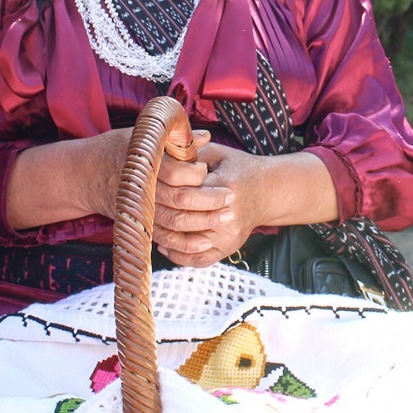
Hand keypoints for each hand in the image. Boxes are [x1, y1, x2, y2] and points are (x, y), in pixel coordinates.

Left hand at [152, 140, 263, 266]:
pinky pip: (199, 260)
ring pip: (187, 243)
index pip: (186, 193)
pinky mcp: (229, 247)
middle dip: (160, 214)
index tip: (149, 186)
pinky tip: (165, 245)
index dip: (164, 191)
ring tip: (150, 226)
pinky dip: (179, 256)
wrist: (268, 192)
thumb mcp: (218, 153)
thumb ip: (191, 153)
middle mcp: (230, 214)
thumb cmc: (238, 168)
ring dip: (165, 237)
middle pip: (183, 220)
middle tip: (143, 208)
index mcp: (227, 186)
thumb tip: (160, 155)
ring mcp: (230, 235)